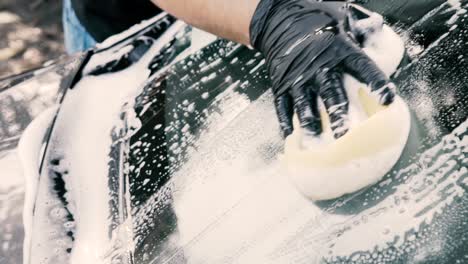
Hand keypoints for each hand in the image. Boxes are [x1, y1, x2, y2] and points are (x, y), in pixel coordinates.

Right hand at [250, 0, 395, 137]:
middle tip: (346, 137)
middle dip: (340, 119)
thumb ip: (361, 30)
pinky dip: (287, 123)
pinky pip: (283, 107)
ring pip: (306, 107)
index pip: (363, 69)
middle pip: (332, 97)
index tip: (388, 100)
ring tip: (317, 141)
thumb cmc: (315, 19)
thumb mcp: (341, 18)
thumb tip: (379, 27)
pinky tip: (291, 137)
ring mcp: (297, 78)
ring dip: (312, 126)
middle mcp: (319, 67)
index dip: (376, 84)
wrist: (279, 18)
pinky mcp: (280, 85)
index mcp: (340, 50)